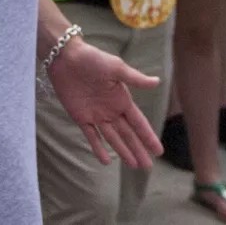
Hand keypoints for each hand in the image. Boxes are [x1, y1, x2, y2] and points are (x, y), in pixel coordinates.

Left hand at [49, 36, 161, 168]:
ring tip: (133, 165)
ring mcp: (96, 115)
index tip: (159, 151)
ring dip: (123, 151)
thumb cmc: (93, 59)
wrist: (66, 57)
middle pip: (128, 134)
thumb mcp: (116, 68)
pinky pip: (91, 136)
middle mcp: (111, 110)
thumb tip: (157, 82)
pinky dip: (98, 148)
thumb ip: (135, 79)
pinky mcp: (81, 117)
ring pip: (113, 138)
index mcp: (122, 99)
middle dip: (138, 150)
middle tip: (147, 167)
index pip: (139, 123)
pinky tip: (106, 160)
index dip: (148, 137)